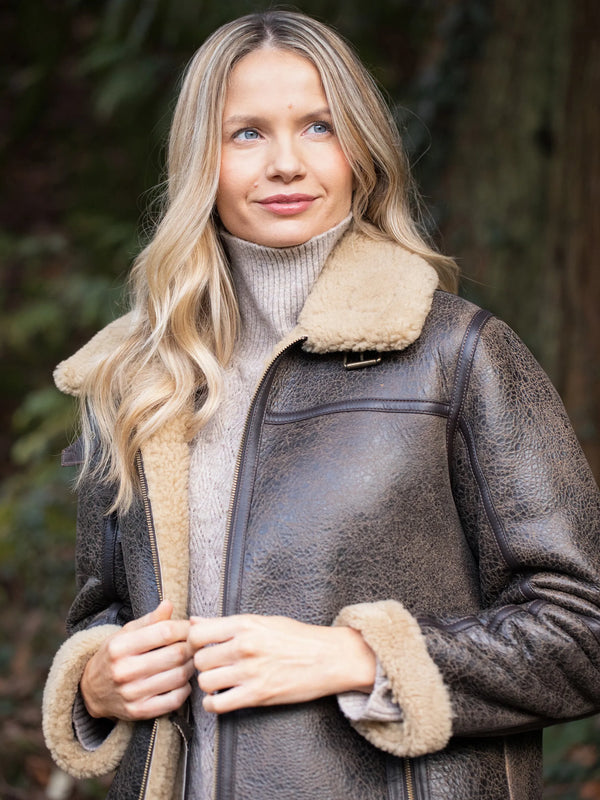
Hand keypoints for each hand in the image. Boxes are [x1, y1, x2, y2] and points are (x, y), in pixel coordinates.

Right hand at [80, 599, 193, 720]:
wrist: (91, 691)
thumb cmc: (114, 655)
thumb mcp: (125, 633)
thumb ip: (150, 620)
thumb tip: (168, 604)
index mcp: (120, 646)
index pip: (165, 632)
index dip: (185, 628)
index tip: (190, 628)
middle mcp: (124, 670)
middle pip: (176, 654)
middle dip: (191, 647)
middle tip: (194, 644)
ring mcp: (131, 694)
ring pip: (179, 676)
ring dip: (191, 666)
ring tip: (189, 660)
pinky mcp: (139, 712)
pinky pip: (175, 700)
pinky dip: (185, 688)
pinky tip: (181, 680)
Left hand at [189, 614, 375, 713]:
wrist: (329, 657)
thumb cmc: (298, 637)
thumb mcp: (263, 620)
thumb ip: (227, 623)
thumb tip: (195, 620)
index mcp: (245, 624)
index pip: (198, 633)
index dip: (193, 642)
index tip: (200, 647)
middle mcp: (244, 646)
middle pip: (199, 659)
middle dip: (202, 665)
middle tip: (212, 666)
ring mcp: (250, 672)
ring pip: (205, 682)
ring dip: (208, 684)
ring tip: (219, 681)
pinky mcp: (257, 695)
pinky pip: (218, 705)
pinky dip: (213, 704)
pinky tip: (221, 698)